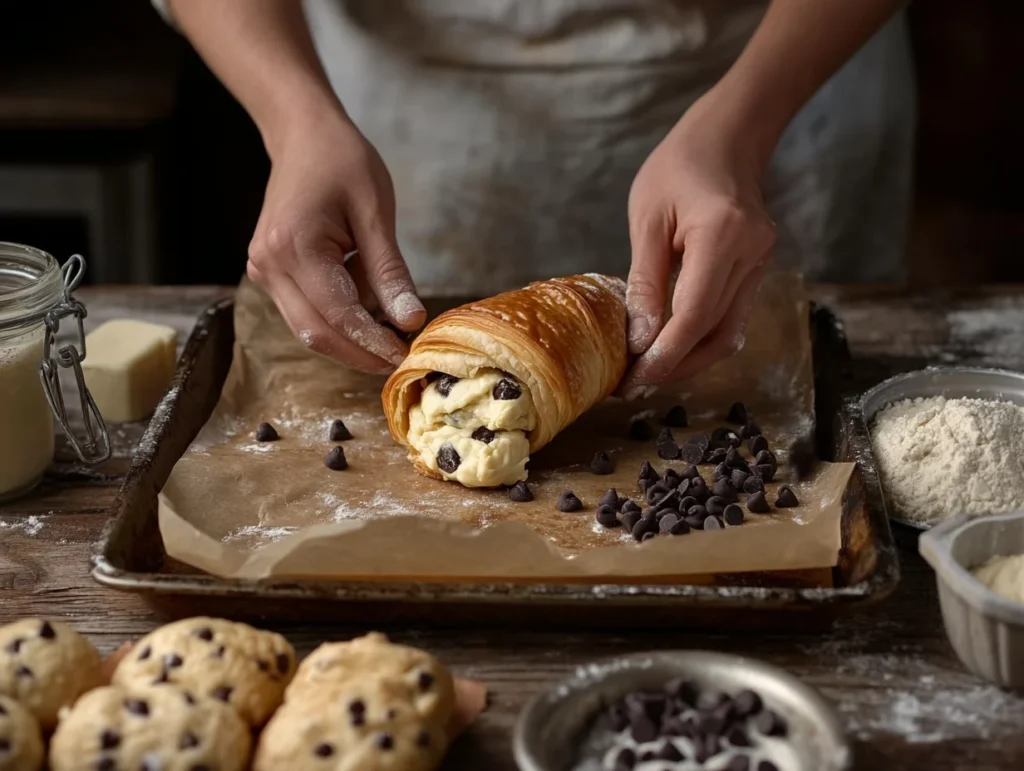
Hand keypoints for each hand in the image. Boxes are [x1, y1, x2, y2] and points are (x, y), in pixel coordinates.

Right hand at [246, 108, 424, 372]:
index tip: (406, 356)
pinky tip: (370, 312)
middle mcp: (269, 266)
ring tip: (392, 335)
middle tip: (401, 357)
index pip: (338, 315)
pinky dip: (338, 320)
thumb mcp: (376, 213)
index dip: (373, 342)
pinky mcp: (270, 274)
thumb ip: (390, 272)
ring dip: (350, 340)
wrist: (302, 136)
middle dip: (361, 352)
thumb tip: (410, 321)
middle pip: (317, 333)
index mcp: (293, 247)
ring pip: (308, 329)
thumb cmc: (342, 163)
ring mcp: (264, 272)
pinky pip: (305, 312)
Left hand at [620, 93, 775, 398]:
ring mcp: (761, 264)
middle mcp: (752, 255)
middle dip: (674, 367)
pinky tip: (672, 348)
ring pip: (728, 333)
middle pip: (715, 334)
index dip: (665, 355)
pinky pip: (732, 317)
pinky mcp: (758, 269)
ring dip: (690, 361)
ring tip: (649, 374)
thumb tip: (640, 339)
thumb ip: (645, 281)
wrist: (728, 136)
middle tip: (634, 386)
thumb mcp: (648, 219)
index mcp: (722, 236)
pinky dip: (702, 339)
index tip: (634, 380)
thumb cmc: (678, 167)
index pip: (694, 315)